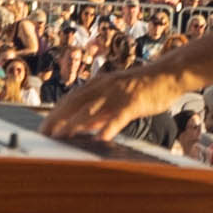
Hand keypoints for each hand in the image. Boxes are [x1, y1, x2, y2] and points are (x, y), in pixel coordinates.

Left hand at [44, 66, 190, 141]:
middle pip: (76, 102)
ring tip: (63, 135)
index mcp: (100, 84)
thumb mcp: (116, 98)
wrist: (169, 75)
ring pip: (93, 109)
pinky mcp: (135, 102)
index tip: (44, 126)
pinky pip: (120, 116)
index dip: (56, 112)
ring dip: (75, 122)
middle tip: (45, 133)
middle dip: (58, 118)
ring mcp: (119, 94)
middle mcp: (105, 87)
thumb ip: (99, 111)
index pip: (72, 98)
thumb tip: (82, 126)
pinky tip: (101, 137)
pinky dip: (110, 126)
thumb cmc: (144, 88)